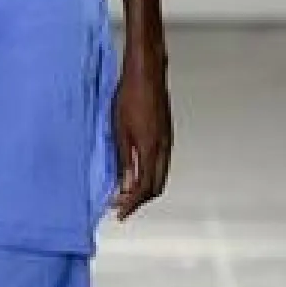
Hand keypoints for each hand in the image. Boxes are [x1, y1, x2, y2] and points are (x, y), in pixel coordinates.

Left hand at [110, 45, 172, 219]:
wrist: (146, 73)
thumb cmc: (129, 97)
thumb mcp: (119, 131)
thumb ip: (124, 160)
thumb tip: (124, 186)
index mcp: (150, 149)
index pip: (144, 188)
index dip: (132, 204)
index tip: (119, 213)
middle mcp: (163, 148)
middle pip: (156, 186)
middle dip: (139, 200)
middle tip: (121, 206)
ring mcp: (167, 141)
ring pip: (160, 175)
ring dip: (145, 188)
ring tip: (126, 192)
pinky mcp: (165, 134)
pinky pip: (161, 163)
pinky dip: (150, 174)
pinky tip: (136, 172)